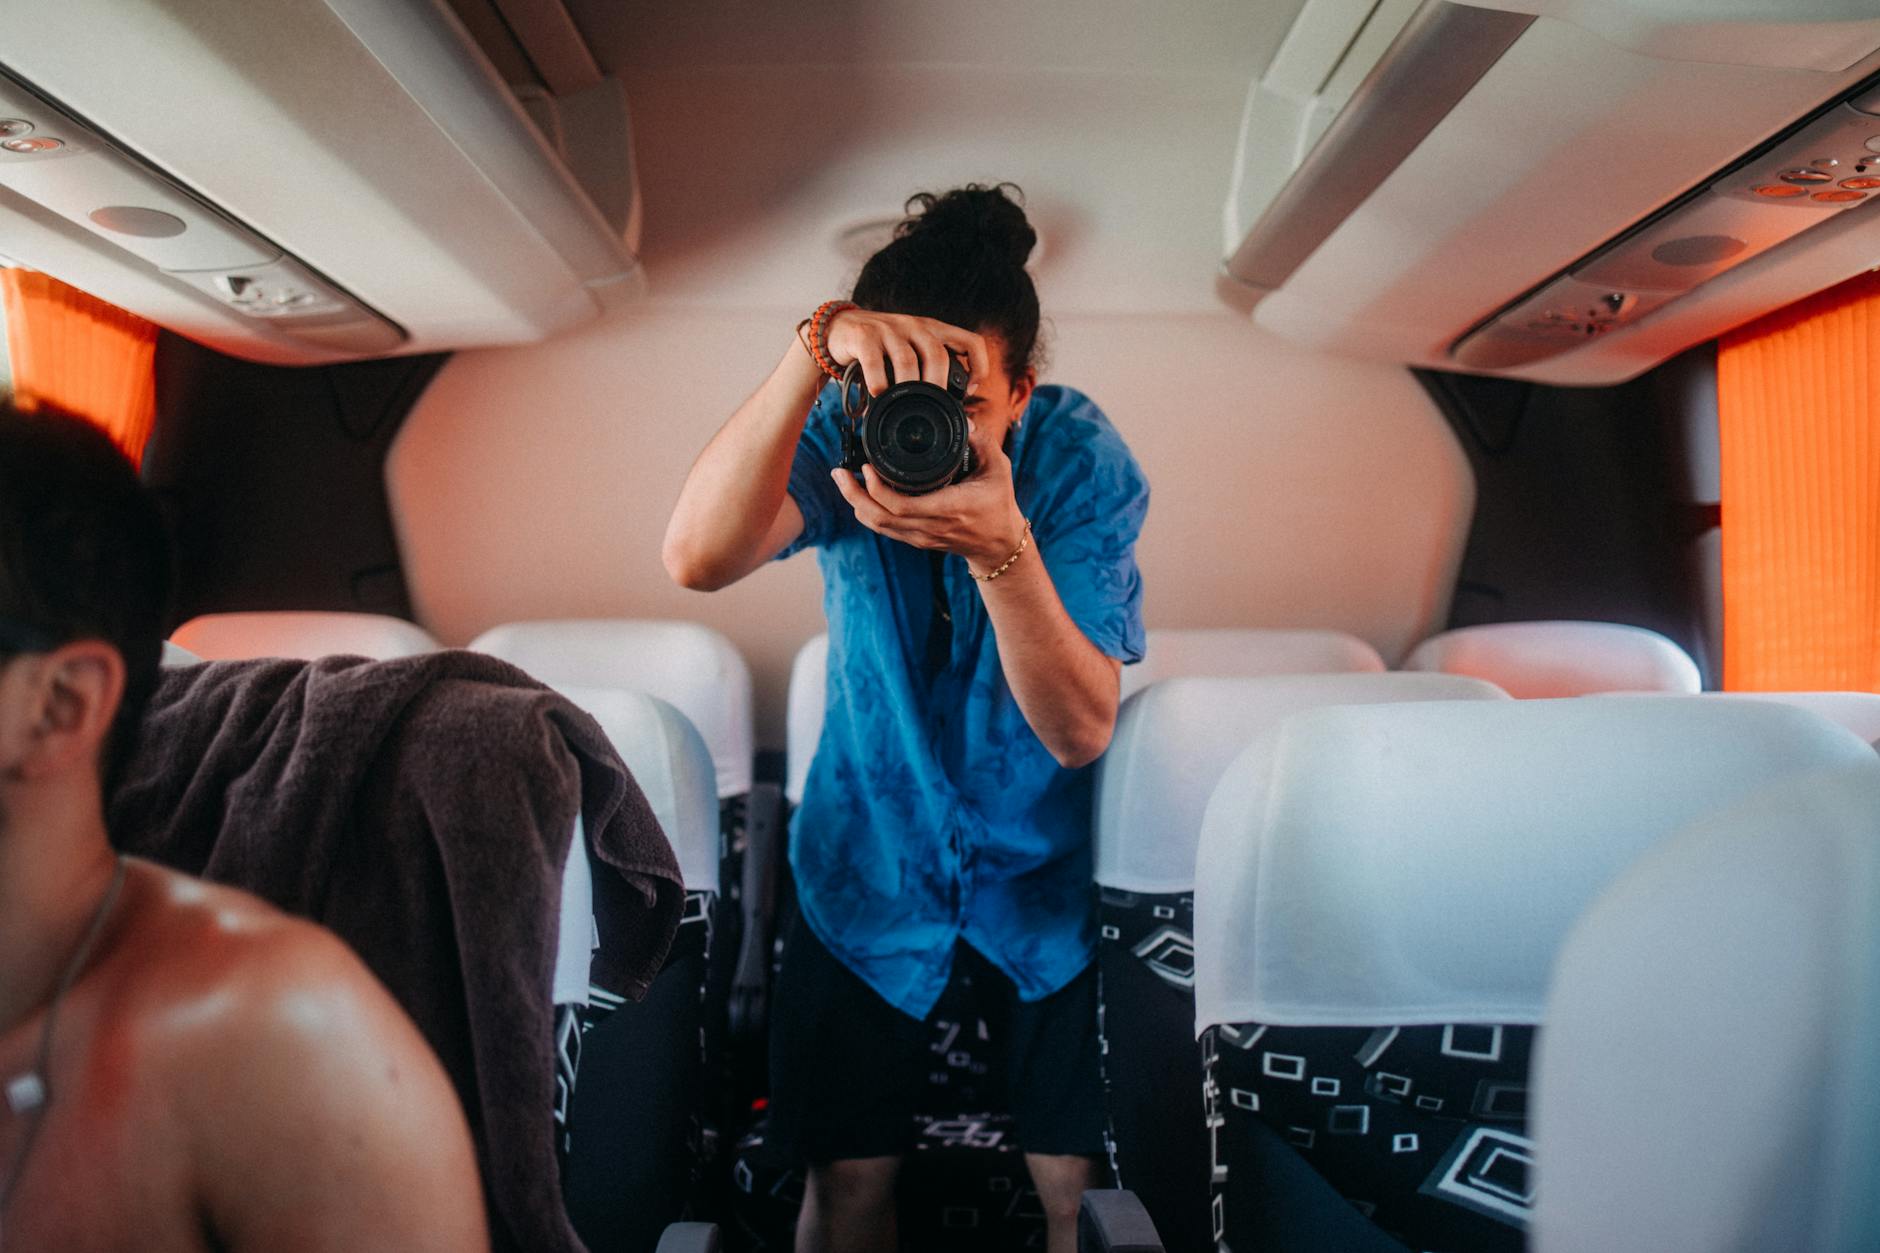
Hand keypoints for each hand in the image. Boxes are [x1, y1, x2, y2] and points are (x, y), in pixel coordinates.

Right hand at [824, 309, 991, 397]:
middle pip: (937, 355)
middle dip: (937, 385)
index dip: (978, 366)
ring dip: (908, 386)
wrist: (840, 327)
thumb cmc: (883, 349)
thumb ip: (932, 377)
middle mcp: (915, 327)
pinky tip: (878, 394)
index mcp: (934, 331)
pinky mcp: (864, 336)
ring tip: (902, 404)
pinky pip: (874, 360)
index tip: (968, 391)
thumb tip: (964, 422)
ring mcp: (889, 329)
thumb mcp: (912, 354)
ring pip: (907, 359)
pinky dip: (878, 380)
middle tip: (931, 407)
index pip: (971, 341)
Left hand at [830, 416, 1024, 570]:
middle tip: (839, 471)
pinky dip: (867, 510)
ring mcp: (920, 536)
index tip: (866, 465)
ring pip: (876, 524)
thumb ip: (983, 442)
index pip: (901, 505)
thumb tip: (965, 419)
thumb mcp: (998, 469)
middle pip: (878, 516)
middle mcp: (930, 526)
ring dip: (854, 502)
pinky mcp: (916, 540)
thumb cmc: (998, 504)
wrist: (998, 544)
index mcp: (948, 508)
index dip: (876, 488)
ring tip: (842, 479)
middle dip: (852, 494)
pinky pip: (883, 527)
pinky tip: (859, 493)